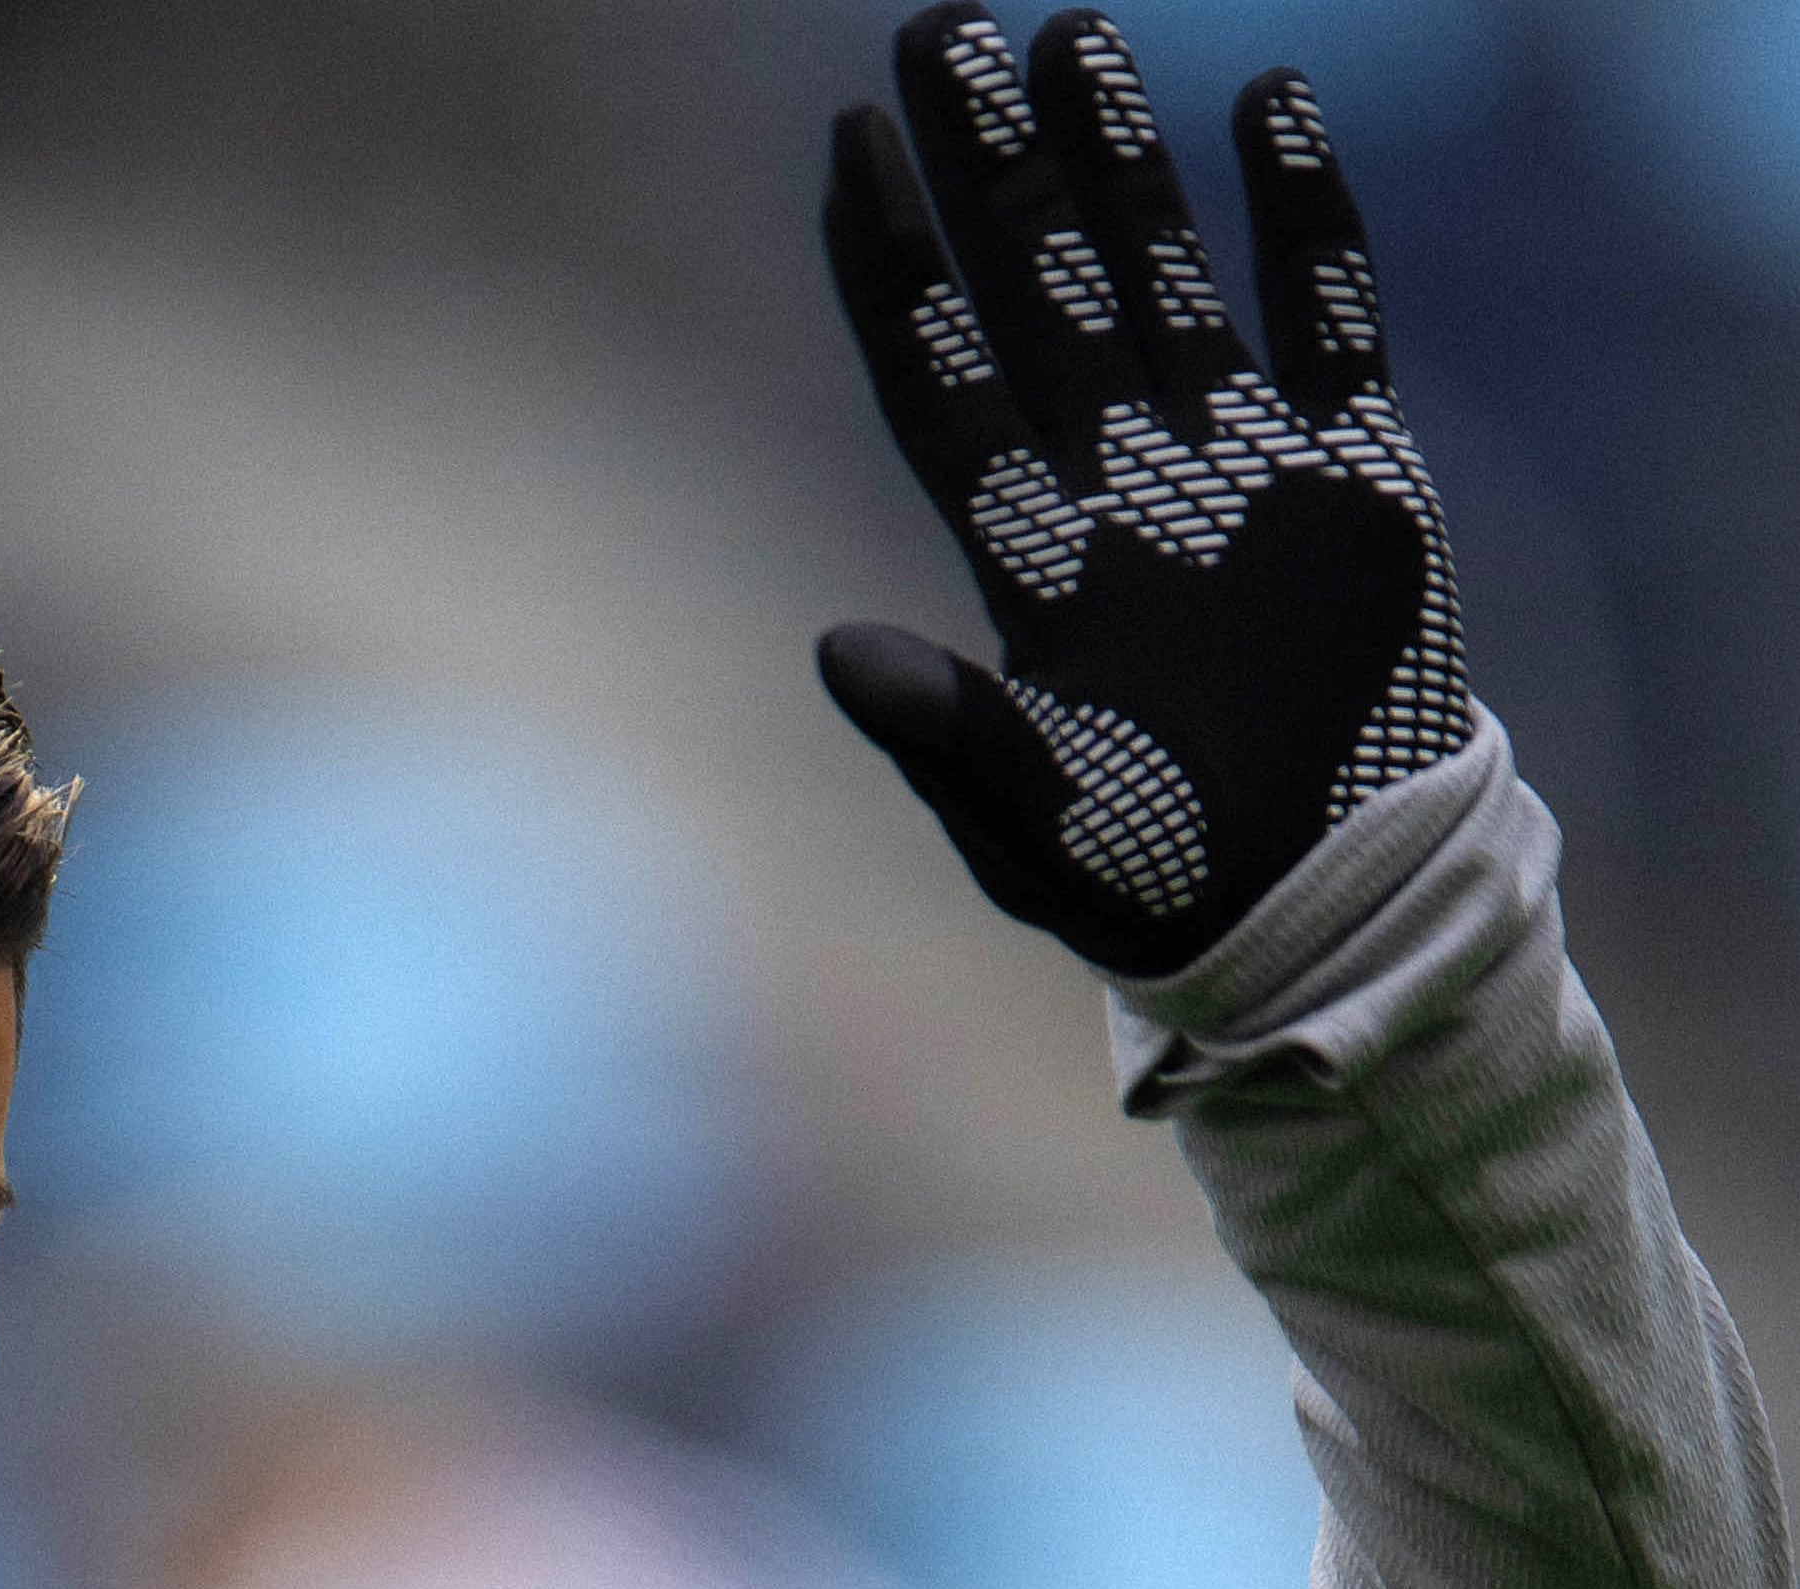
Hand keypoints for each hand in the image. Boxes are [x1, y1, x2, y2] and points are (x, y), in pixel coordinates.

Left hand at [817, 5, 1472, 976]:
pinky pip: (1326, 313)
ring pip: (1160, 272)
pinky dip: (1303, 216)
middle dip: (994, 164)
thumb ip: (943, 738)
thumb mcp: (1031, 829)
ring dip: (1118, 158)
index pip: (938, 377)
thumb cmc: (1148, 884)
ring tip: (1075, 28)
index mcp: (1029, 558)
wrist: (1311, 902)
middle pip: (1034, 289)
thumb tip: (834, 654)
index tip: (845, 147)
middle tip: (942, 24)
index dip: (893, 267)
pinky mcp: (1353, 470)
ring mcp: (1233, 462)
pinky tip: (1268, 105)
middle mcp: (1116, 481)